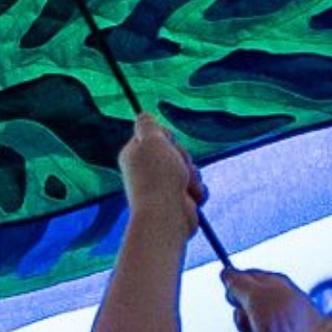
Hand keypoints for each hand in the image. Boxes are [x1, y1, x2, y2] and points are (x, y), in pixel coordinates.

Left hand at [115, 109, 199, 245]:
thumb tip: (143, 115)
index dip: (166, 138)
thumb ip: (148, 125)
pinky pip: (196, 187)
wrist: (166, 216)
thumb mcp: (151, 141)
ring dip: (193, 175)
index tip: (167, 145)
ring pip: (189, 169)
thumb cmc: (158, 176)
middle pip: (175, 151)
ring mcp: (163, 187)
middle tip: (178, 167)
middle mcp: (146, 170)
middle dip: (183, 157)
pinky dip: (197, 191)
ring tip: (185, 186)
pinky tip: (192, 198)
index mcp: (134, 154)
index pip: (155, 135)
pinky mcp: (178, 201)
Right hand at [221, 266, 310, 331]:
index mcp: (274, 284)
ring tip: (260, 331)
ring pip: (242, 322)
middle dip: (240, 309)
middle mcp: (272, 302)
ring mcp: (270, 323)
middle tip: (249, 312)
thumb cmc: (285, 318)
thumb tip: (225, 272)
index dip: (235, 284)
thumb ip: (238, 283)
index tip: (231, 290)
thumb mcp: (256, 295)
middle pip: (240, 301)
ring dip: (245, 327)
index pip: (246, 277)